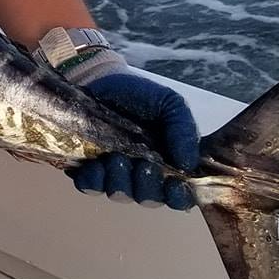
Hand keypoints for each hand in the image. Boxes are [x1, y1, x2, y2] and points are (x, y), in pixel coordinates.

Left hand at [72, 69, 198, 210]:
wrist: (102, 79)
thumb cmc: (141, 94)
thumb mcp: (170, 105)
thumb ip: (184, 130)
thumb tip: (188, 164)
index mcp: (170, 164)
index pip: (180, 196)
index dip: (178, 197)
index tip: (173, 184)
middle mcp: (144, 175)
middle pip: (150, 199)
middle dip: (147, 187)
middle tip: (142, 163)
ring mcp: (115, 174)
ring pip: (120, 195)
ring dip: (120, 181)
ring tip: (116, 157)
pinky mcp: (90, 168)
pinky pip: (90, 187)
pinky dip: (93, 180)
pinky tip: (95, 164)